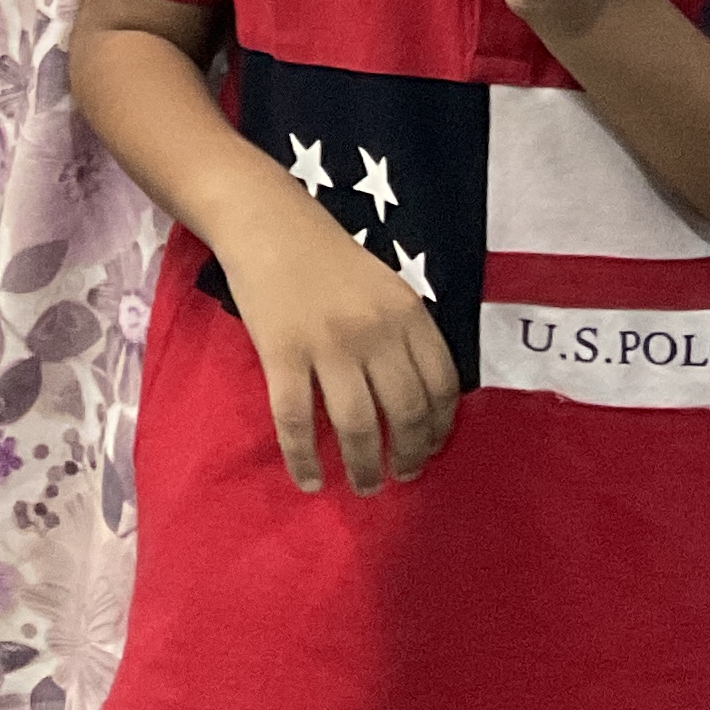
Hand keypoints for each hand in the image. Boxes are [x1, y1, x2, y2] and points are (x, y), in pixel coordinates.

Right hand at [220, 210, 462, 494]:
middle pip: (404, 412)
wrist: (267, 223)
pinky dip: (304, 458)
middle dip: (408, 456)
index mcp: (408, 313)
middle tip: (401, 477)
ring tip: (364, 486)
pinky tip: (310, 479)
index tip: (431, 449)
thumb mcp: (386, 287)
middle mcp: (375, 331)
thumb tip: (421, 402)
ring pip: (357, 425)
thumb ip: (406, 334)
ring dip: (364, 467)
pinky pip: (296, 419)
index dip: (440, 427)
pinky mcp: (282, 352)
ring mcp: (328, 343)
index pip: (441, 385)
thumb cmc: (328, 257)